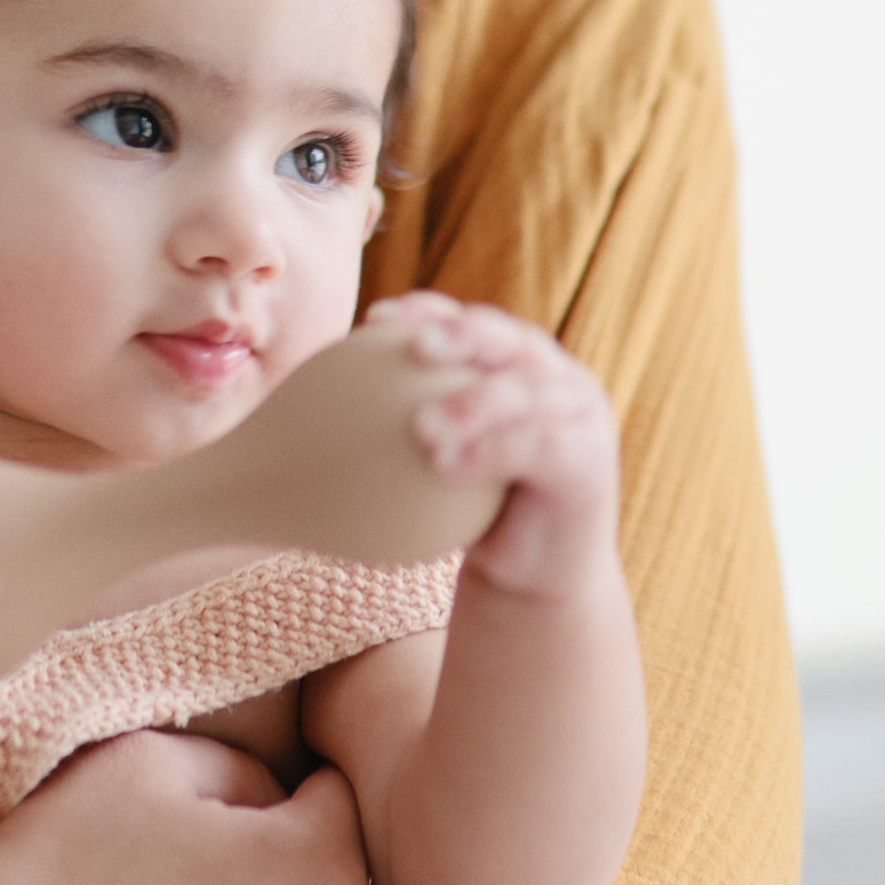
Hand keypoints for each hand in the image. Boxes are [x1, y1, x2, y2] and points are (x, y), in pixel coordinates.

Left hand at [367, 292, 620, 597]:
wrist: (533, 573)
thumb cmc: (469, 513)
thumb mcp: (431, 464)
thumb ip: (394, 434)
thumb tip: (295, 424)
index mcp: (514, 365)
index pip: (470, 323)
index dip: (430, 311)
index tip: (376, 319)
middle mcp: (553, 377)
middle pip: (508, 340)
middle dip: (463, 335)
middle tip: (414, 347)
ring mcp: (579, 415)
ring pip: (526, 391)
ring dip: (474, 402)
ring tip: (422, 426)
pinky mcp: (589, 461)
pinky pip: (537, 446)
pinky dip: (491, 450)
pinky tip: (445, 465)